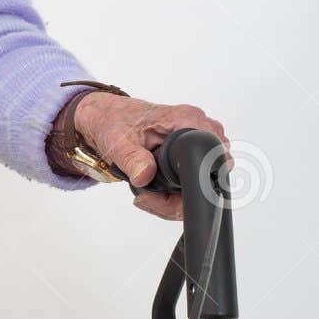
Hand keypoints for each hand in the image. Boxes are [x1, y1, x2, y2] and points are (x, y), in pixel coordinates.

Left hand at [73, 92, 233, 220]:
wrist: (109, 118)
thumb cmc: (115, 122)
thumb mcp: (117, 141)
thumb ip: (131, 158)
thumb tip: (145, 174)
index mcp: (187, 119)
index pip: (209, 158)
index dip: (191, 185)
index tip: (160, 194)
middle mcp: (200, 128)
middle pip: (210, 177)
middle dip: (178, 198)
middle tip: (147, 198)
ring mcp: (200, 140)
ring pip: (204, 184)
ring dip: (176, 199)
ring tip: (148, 196)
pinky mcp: (194, 151)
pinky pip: (196, 181)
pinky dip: (176, 194)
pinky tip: (156, 192)